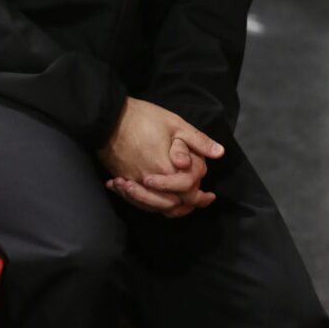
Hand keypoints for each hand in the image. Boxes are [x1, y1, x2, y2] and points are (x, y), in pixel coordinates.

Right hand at [98, 98, 223, 217]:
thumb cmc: (143, 118)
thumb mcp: (174, 123)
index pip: (189, 192)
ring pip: (156, 207)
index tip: (210, 195)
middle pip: (174, 204)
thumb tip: (220, 153)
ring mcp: (135, 184)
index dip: (201, 196)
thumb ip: (198, 141)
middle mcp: (151, 183)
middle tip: (201, 201)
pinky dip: (152, 205)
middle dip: (189, 205)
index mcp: (166, 169)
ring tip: (182, 206)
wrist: (108, 118)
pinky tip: (159, 201)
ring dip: (172, 209)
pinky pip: (140, 203)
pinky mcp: (124, 182)